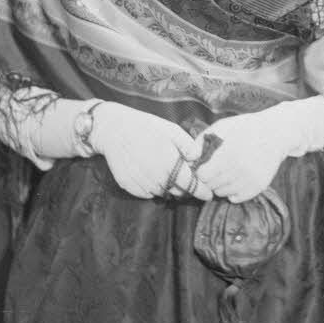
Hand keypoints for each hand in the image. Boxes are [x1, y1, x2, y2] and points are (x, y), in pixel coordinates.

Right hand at [89, 103, 208, 199]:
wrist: (114, 129)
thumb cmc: (146, 127)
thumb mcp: (171, 130)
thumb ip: (187, 146)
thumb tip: (198, 159)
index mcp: (169, 162)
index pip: (190, 185)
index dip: (201, 191)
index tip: (209, 195)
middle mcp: (155, 176)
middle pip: (177, 191)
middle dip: (185, 188)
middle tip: (186, 178)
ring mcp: (141, 183)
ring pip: (162, 193)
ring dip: (168, 187)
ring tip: (166, 172)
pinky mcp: (129, 186)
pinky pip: (146, 194)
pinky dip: (152, 188)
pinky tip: (151, 174)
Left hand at [193, 115, 288, 203]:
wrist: (276, 133)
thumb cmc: (245, 127)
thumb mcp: (222, 126)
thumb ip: (202, 141)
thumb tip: (189, 159)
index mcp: (228, 154)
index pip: (202, 176)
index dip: (200, 171)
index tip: (203, 166)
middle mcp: (240, 170)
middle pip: (211, 186)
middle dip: (209, 179)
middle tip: (214, 169)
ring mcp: (250, 180)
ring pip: (222, 193)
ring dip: (220, 185)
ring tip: (226, 172)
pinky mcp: (258, 187)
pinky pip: (236, 198)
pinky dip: (232, 191)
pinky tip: (235, 178)